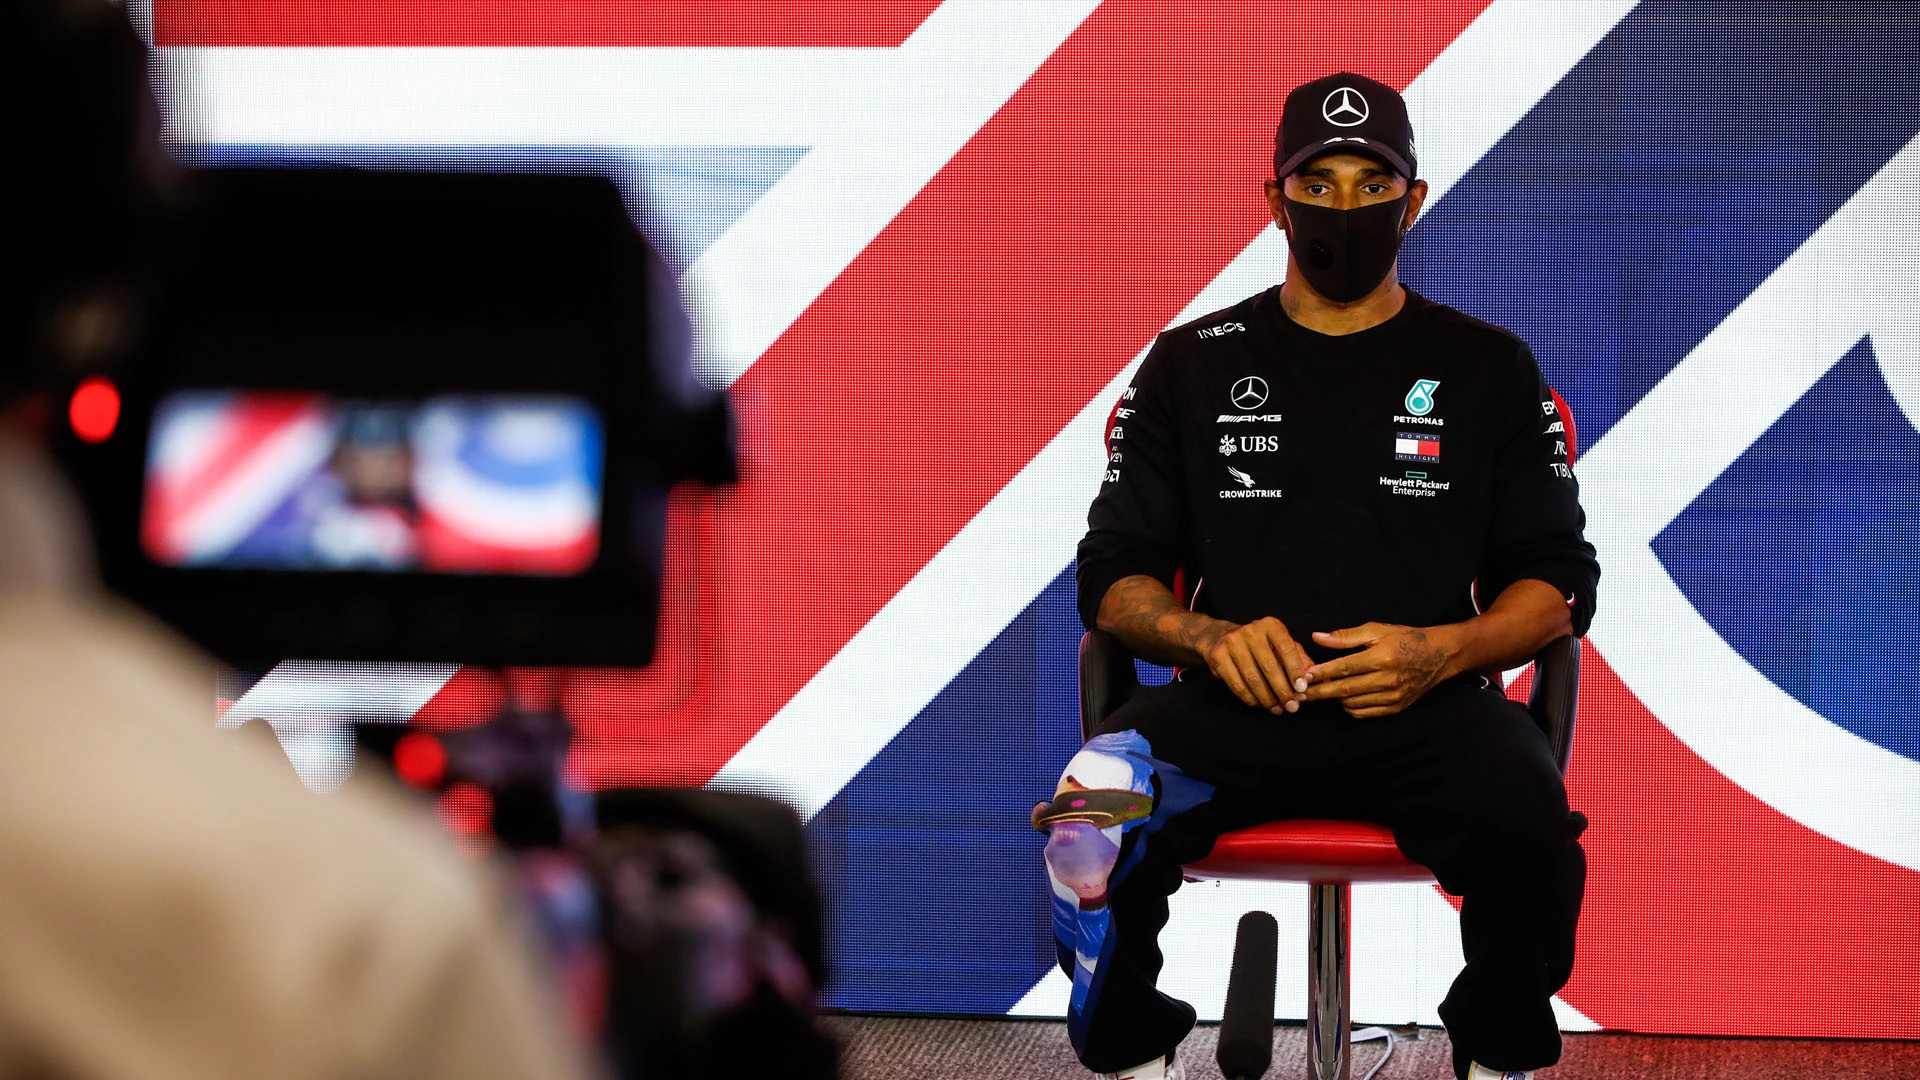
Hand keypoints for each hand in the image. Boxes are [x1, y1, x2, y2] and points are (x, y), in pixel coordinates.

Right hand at [1196, 616, 1312, 714]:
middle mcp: (1251, 630)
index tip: (1302, 690)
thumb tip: (1319, 679)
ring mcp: (1232, 643)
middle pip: (1269, 666)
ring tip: (1277, 709)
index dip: (1295, 670)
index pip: (1286, 648)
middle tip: (1292, 706)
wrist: (1220, 637)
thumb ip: (1300, 660)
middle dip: (1283, 690)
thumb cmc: (1259, 645)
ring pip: (1253, 678)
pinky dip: (1250, 698)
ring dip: (1267, 698)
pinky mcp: (1218, 657)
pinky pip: (1237, 684)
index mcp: (1270, 625)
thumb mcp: (1281, 646)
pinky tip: (1259, 704)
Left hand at [1300, 622, 1456, 717]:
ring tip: (1321, 692)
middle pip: (1345, 689)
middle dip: (1320, 692)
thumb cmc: (1405, 638)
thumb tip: (1317, 637)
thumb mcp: (1376, 630)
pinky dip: (1350, 707)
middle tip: (1301, 693)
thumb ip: (1345, 636)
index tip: (1304, 675)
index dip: (1322, 673)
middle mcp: (1388, 680)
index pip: (1344, 668)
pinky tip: (1343, 698)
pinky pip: (1365, 713)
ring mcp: (1393, 696)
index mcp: (1382, 657)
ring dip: (1334, 699)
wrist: (1439, 656)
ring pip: (1353, 703)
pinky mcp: (1396, 707)